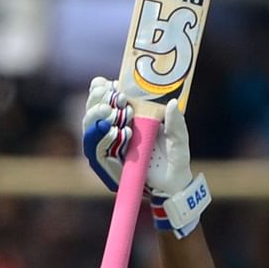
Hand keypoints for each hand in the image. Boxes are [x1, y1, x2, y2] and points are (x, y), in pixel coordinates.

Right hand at [81, 77, 193, 194]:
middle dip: (98, 101)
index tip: (109, 84)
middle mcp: (116, 127)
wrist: (173, 184)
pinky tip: (116, 131)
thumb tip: (173, 103)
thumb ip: (176, 122)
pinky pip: (97, 149)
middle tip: (115, 99)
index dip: (103, 88)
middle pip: (93, 109)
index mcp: (131, 115)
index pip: (107, 96)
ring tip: (114, 113)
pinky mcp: (109, 160)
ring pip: (90, 127)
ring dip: (97, 117)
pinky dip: (103, 138)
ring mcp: (111, 144)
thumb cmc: (175, 156)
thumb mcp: (178, 138)